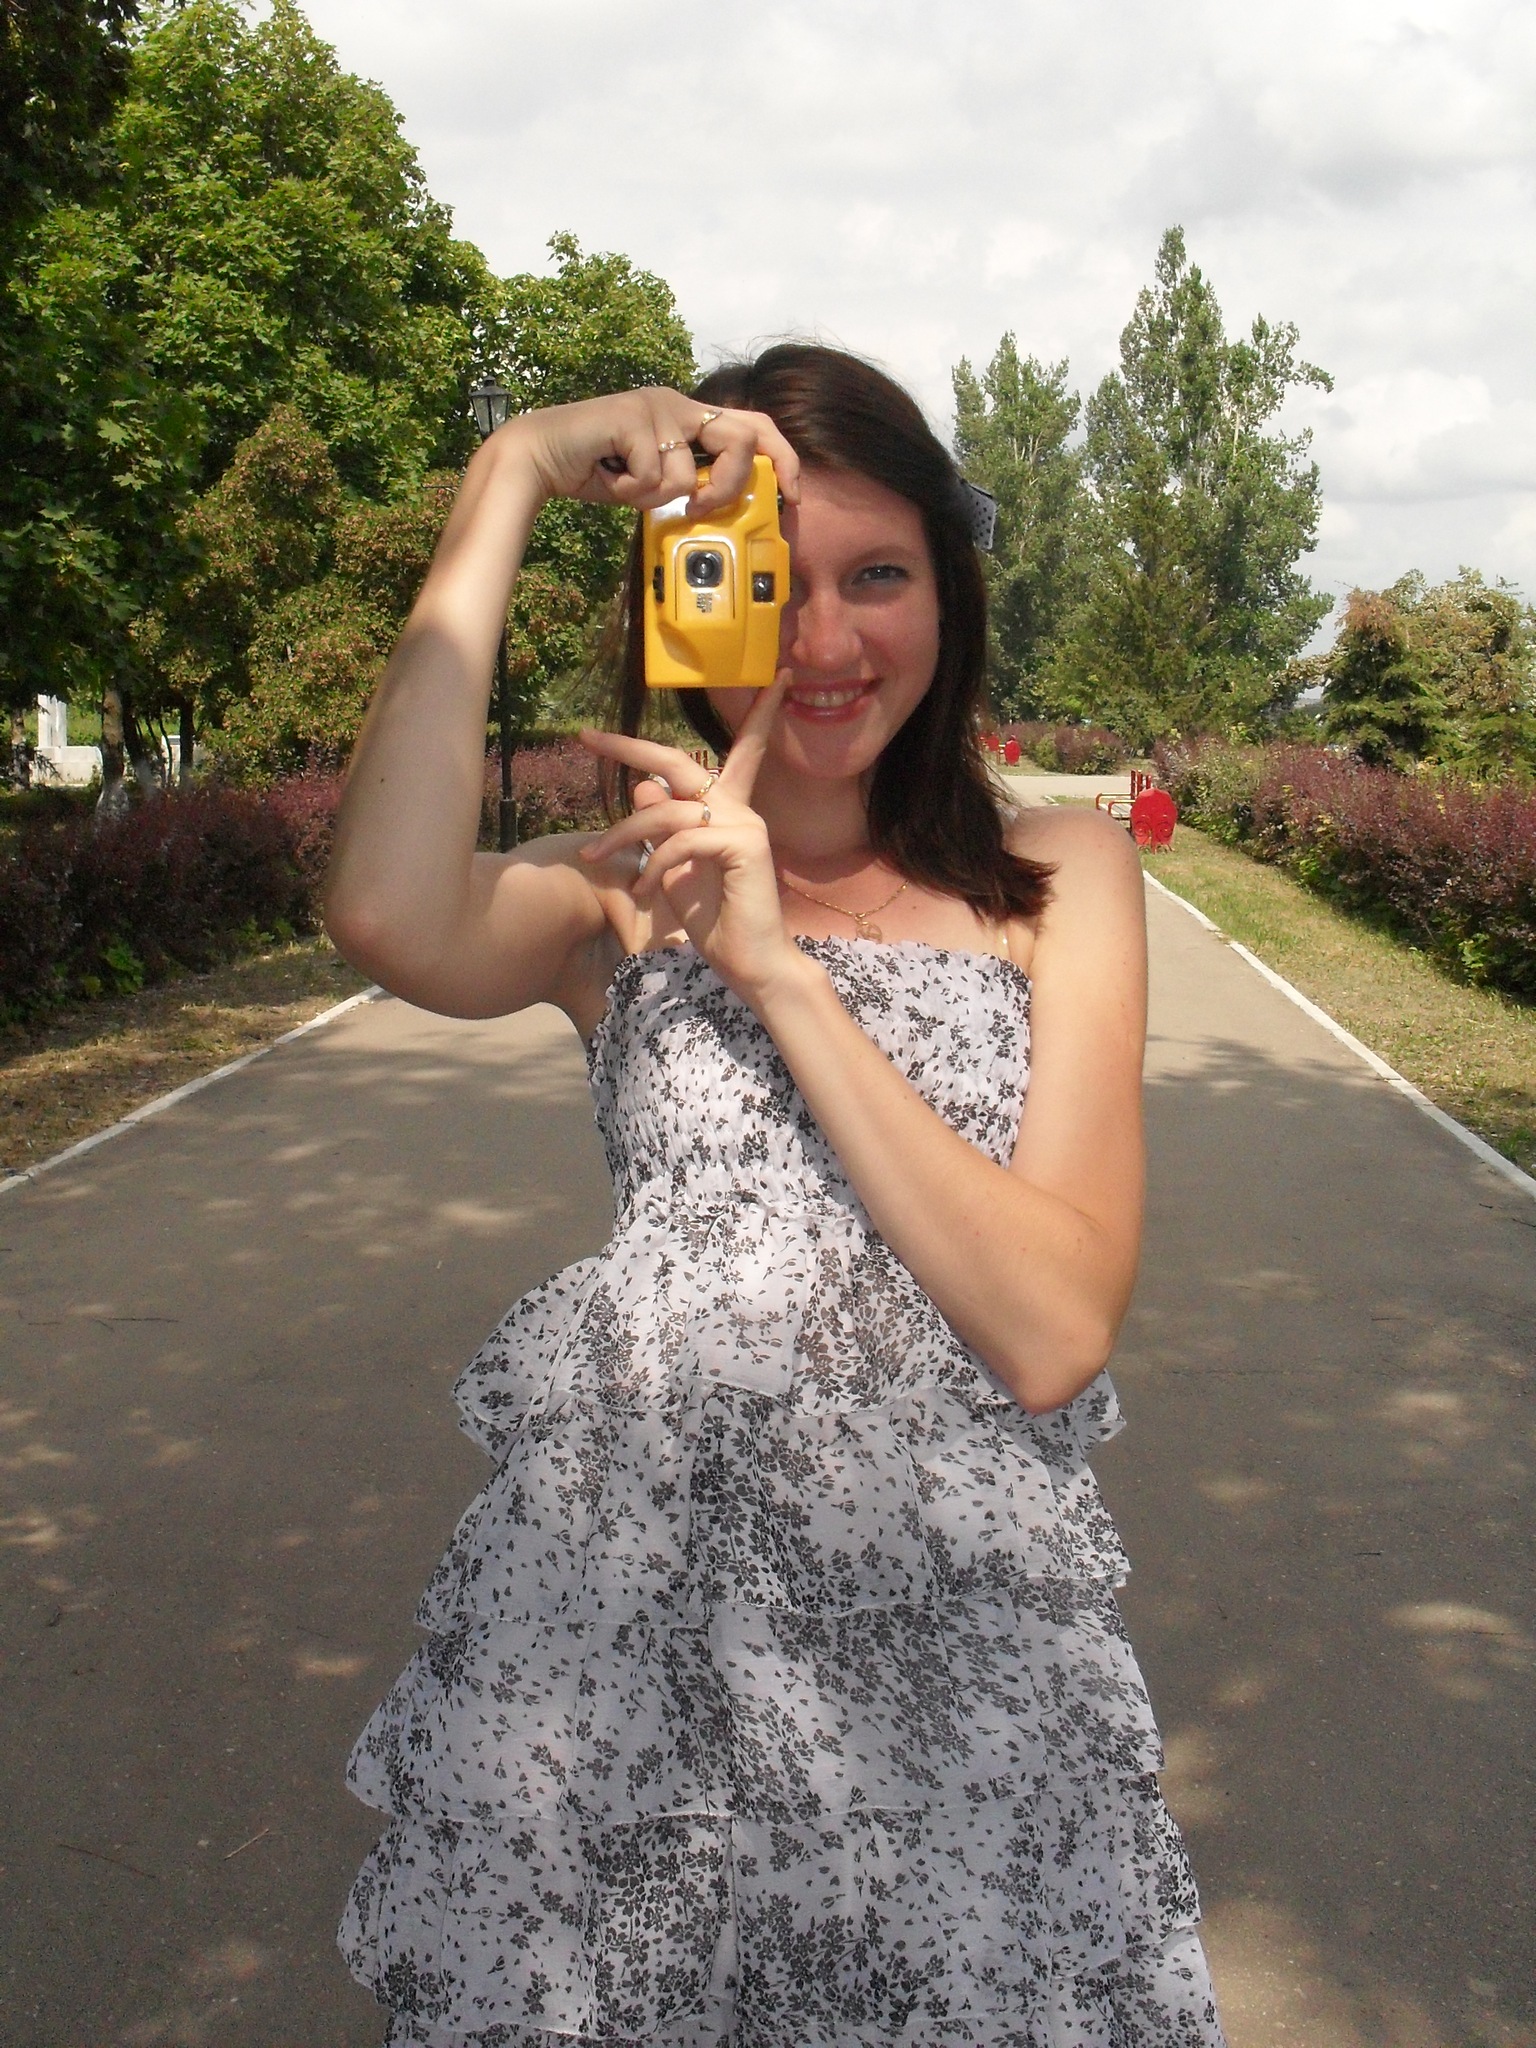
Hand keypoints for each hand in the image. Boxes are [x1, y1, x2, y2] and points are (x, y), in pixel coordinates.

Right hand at [501, 389, 799, 516]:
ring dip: (655, 496)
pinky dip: (631, 492)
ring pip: (687, 472)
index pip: (754, 425)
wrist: (541, 456)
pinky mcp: (633, 417)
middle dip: (728, 485)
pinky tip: (609, 477)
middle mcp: (678, 403)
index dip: (782, 457)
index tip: (792, 493)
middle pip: (741, 439)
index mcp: (689, 416)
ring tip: (625, 484)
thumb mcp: (657, 481)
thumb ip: (690, 483)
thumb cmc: (598, 470)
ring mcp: (656, 405)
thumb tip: (723, 508)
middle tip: (701, 507)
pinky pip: (654, 476)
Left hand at [577, 677, 804, 1002]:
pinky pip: (682, 840)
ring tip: (596, 858)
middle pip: (677, 761)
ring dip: (622, 833)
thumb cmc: (715, 920)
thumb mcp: (674, 868)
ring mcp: (745, 824)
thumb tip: (641, 786)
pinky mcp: (744, 846)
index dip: (759, 714)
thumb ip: (662, 828)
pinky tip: (643, 886)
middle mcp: (739, 807)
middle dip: (628, 747)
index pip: (745, 749)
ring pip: (665, 809)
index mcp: (728, 808)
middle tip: (587, 736)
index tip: (776, 677)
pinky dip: (653, 862)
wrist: (751, 964)